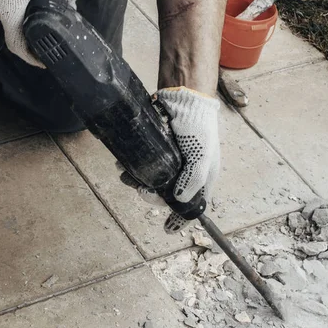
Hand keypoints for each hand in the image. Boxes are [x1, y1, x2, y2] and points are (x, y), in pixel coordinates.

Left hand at [122, 87, 220, 233]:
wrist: (184, 98)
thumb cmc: (199, 127)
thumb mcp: (202, 157)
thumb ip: (192, 181)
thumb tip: (176, 200)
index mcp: (203, 177)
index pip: (192, 205)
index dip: (180, 218)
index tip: (168, 229)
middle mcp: (187, 172)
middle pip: (167, 195)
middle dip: (152, 196)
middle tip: (141, 191)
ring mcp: (172, 161)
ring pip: (153, 181)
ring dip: (139, 182)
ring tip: (127, 176)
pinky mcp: (158, 150)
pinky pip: (145, 165)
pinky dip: (134, 168)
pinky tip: (124, 165)